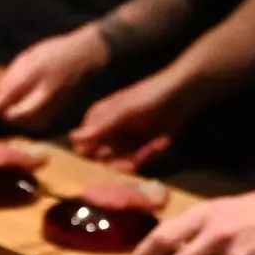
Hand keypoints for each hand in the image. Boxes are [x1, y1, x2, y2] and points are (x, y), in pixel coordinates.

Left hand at [0, 27, 109, 128]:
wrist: (90, 56)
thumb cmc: (56, 52)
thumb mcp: (31, 55)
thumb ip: (12, 75)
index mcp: (37, 70)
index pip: (9, 95)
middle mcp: (48, 90)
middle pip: (21, 115)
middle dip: (7, 116)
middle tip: (0, 113)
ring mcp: (58, 103)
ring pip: (31, 124)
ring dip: (19, 122)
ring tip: (14, 113)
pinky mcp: (65, 112)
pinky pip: (43, 124)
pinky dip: (32, 124)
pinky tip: (28, 116)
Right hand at [71, 70, 191, 170]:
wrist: (182, 93)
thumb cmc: (148, 97)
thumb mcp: (122, 113)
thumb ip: (98, 128)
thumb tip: (72, 139)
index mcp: (97, 119)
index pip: (83, 145)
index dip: (91, 155)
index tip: (105, 158)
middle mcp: (107, 131)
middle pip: (103, 158)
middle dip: (120, 159)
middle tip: (136, 158)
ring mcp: (124, 139)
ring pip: (122, 160)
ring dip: (139, 156)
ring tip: (156, 142)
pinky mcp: (140, 146)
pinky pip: (138, 159)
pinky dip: (150, 154)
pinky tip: (162, 141)